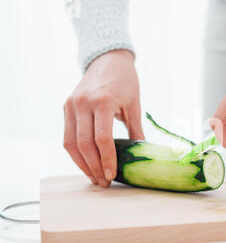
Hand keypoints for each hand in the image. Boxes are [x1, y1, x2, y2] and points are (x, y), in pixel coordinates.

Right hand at [63, 50, 143, 186]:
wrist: (107, 60)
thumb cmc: (126, 82)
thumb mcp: (135, 105)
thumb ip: (136, 131)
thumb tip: (141, 156)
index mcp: (103, 101)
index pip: (102, 139)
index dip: (107, 160)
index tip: (113, 175)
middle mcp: (83, 103)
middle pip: (84, 144)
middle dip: (95, 167)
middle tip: (105, 182)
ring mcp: (72, 105)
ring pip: (71, 143)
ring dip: (83, 164)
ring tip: (95, 178)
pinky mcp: (66, 107)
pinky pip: (67, 136)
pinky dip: (76, 153)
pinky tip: (87, 164)